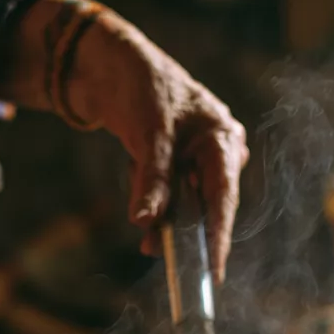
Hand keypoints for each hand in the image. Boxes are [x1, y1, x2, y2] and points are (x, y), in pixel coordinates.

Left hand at [64, 6, 248, 282]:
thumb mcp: (148, 135)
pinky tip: (145, 222)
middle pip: (206, 205)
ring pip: (185, 203)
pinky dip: (155, 207)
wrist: (108, 62)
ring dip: (166, 223)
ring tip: (149, 244)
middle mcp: (215, 150)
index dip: (219, 237)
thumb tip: (145, 221)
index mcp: (222, 138)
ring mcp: (193, 157)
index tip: (214, 271)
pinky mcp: (171, 163)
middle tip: (174, 265)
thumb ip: (151, 180)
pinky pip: (168, 194)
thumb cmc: (140, 86)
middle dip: (188, 233)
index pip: (224, 197)